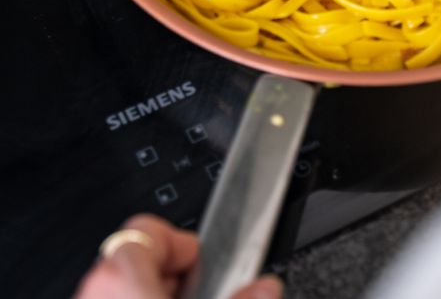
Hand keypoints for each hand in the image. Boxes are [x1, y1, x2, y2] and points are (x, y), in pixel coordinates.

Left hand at [74, 215, 281, 298]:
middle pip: (140, 259)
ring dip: (159, 294)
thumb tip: (266, 286)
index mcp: (120, 273)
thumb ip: (239, 296)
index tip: (207, 264)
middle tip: (199, 295)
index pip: (151, 227)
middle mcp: (95, 287)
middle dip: (177, 277)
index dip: (186, 244)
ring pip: (127, 287)